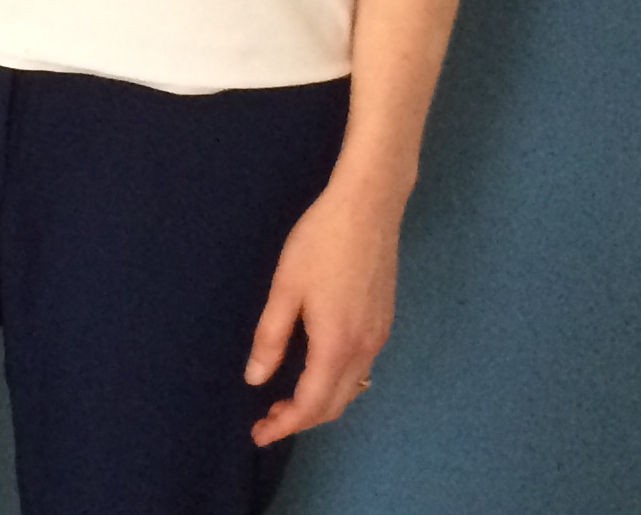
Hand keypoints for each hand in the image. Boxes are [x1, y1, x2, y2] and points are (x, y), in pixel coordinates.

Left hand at [243, 180, 398, 445]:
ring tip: (288, 398)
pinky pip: (361, 368)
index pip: (310, 406)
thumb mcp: (286, 288)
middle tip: (268, 418)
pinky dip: (338, 383)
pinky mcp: (384, 320)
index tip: (258, 434)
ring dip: (321, 403)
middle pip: (334, 405)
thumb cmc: (321, 242)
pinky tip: (318, 368)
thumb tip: (256, 380)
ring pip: (351, 389)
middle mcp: (364, 349)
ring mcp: (379, 336)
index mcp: (336, 345)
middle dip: (301, 419)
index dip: (284, 426)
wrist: (369, 206)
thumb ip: (271, 337)